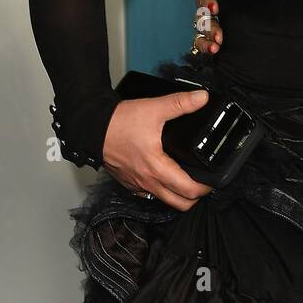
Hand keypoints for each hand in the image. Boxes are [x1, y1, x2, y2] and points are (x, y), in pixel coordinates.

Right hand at [102, 89, 215, 210]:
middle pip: (179, 204)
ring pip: (164, 200)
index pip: (188, 191)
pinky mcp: (128, 183)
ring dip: (178, 195)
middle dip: (195, 196)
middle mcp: (147, 181)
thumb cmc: (118, 123)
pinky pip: (148, 194)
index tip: (213, 180)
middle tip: (203, 182)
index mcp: (157, 168)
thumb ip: (180, 103)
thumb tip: (202, 98)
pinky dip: (161, 190)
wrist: (90, 127)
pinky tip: (165, 176)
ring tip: (187, 180)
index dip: (206, 188)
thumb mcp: (154, 109)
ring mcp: (136, 185)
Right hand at [189, 0, 221, 54]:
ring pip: (201, 29)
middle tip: (219, 30)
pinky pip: (202, 43)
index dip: (208, 2)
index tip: (216, 8)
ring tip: (218, 43)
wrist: (278, 24)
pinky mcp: (216, 40)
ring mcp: (215, 25)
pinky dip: (205, 46)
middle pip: (201, 14)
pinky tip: (214, 50)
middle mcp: (216, 9)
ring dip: (207, 35)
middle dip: (208, 22)